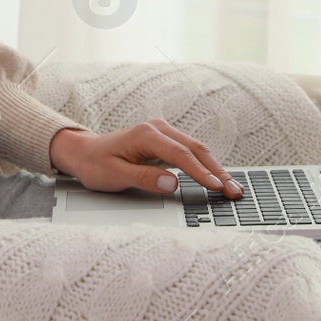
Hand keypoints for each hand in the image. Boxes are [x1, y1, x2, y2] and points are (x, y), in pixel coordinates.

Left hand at [48, 121, 244, 198]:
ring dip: (215, 168)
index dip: (201, 172)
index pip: (181, 154)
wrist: (85, 153)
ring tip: (233, 188)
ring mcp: (163, 132)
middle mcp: (157, 128)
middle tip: (235, 191)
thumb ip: (144, 178)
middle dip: (217, 171)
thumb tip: (173, 182)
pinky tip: (217, 179)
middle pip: (195, 149)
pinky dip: (206, 165)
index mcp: (145, 135)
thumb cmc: (96, 165)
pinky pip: (190, 152)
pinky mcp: (165, 140)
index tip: (216, 187)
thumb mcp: (115, 175)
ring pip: (196, 149)